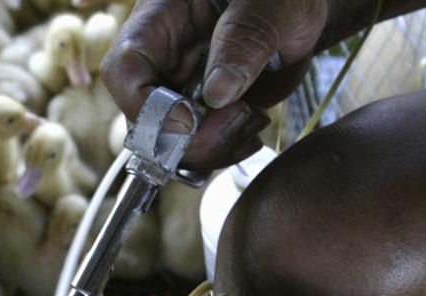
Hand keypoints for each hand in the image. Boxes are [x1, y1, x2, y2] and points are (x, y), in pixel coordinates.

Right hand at [100, 0, 327, 169]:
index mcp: (161, 19)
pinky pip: (198, 147)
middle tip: (234, 122)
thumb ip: (246, 38)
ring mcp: (180, 88)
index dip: (148, 105)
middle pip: (143, 118)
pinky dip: (223, 150)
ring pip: (169, 142)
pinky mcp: (203, 111)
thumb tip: (218, 93)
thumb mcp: (272, 4)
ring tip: (251, 120)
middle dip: (186, 138)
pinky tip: (251, 130)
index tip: (190, 121)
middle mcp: (162, 58)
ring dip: (210, 148)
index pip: (124, 69)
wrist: (301, 8)